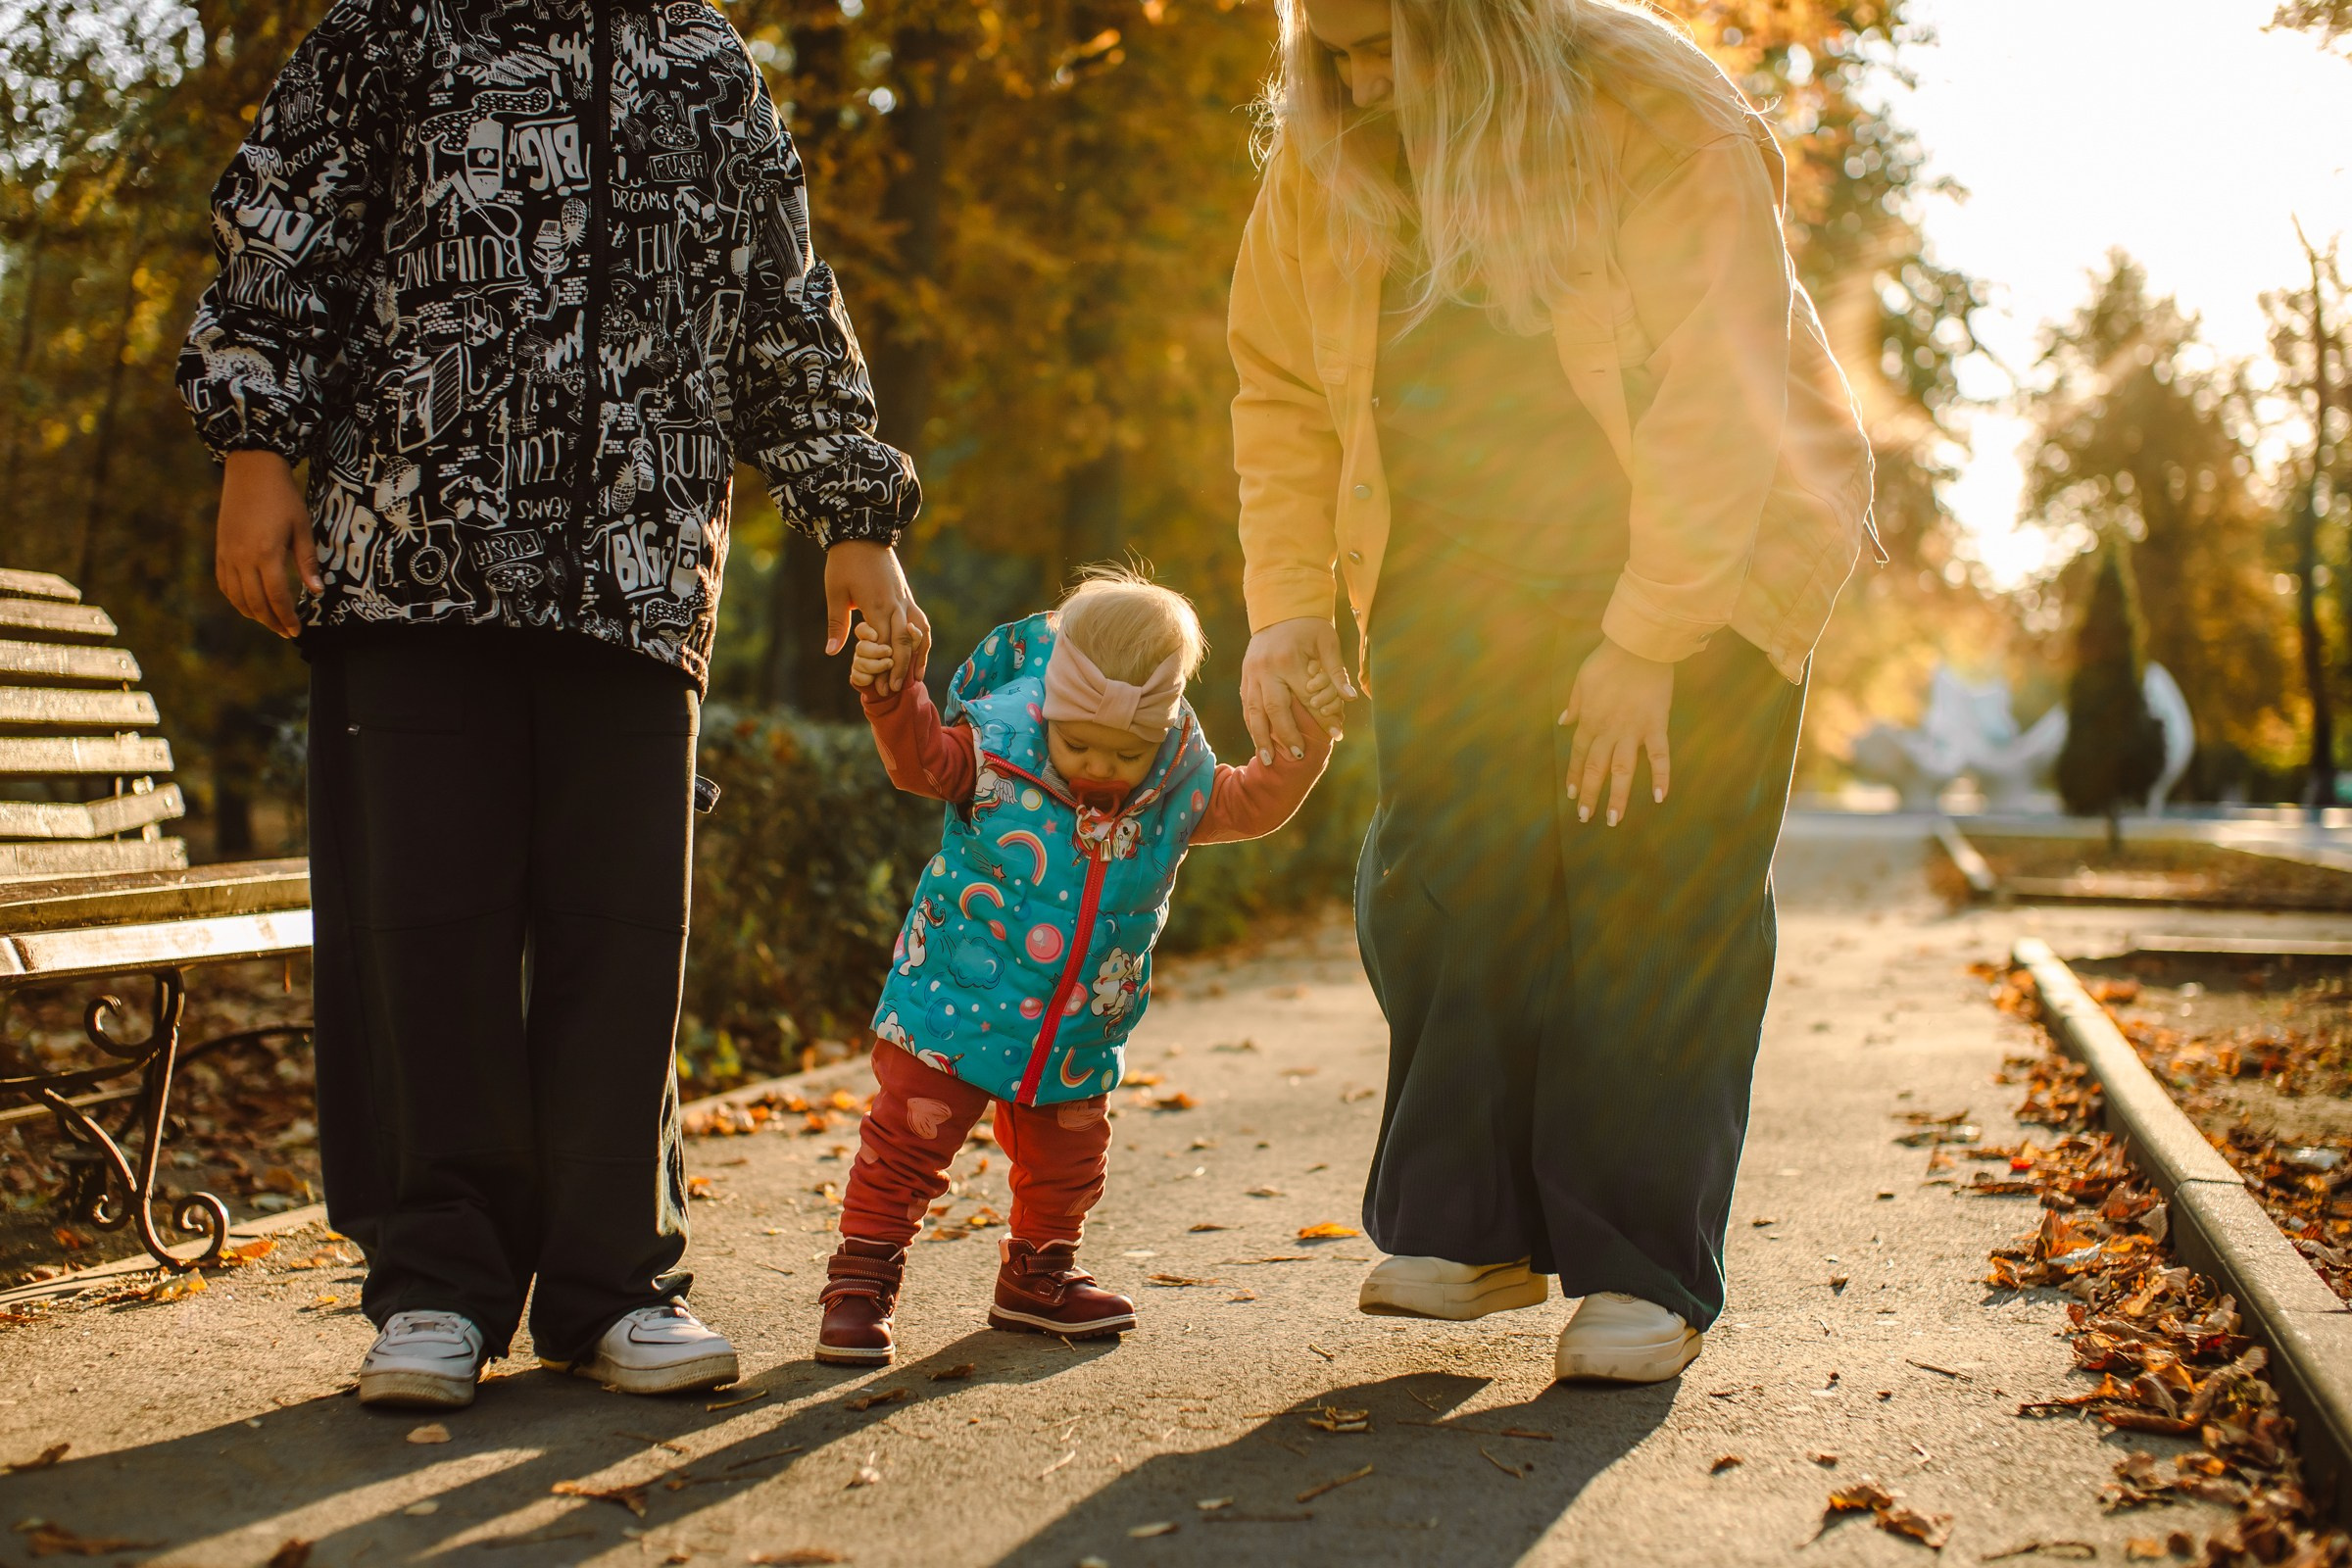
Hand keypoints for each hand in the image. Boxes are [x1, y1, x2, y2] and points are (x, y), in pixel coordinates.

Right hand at [215, 449, 319, 638]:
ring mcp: (227, 555)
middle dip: (272, 622)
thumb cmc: (283, 497)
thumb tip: (316, 591)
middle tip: (286, 632)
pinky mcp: (220, 550)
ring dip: (254, 614)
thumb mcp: (302, 527)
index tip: (297, 631)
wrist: (251, 471)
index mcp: (266, 554)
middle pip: (256, 603)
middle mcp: (242, 558)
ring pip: (237, 597)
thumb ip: (307, 562)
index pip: (277, 597)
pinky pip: (224, 584)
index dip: (287, 618)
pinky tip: (249, 605)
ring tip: (271, 622)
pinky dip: (236, 599)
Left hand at [824, 540, 929, 695]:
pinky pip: (920, 621)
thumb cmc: (843, 562)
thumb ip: (837, 624)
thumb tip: (832, 652)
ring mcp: (905, 599)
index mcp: (877, 605)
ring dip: (918, 656)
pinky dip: (922, 639)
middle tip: (895, 690)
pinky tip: (919, 652)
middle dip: (901, 668)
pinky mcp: (907, 595)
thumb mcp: (835, 592)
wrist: (862, 533)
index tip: (880, 688)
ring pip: (918, 633)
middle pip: (904, 643)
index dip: (884, 668)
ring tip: (915, 677)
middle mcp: (896, 604)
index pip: (884, 644)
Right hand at [1240, 616, 1353, 764]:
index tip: (1336, 737)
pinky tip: (1259, 741)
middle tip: (1297, 756)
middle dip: (1285, 736)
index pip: (1306, 698)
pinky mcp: (1245, 676)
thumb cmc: (1309, 625)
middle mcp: (1265, 669)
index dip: (1322, 719)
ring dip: (1260, 738)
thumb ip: (1336, 671)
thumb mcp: (1328, 642)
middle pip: (1274, 710)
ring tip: (1267, 760)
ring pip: (1253, 711)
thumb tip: (1351, 698)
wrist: (1280, 607)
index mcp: (1287, 660)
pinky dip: (1252, 725)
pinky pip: (1246, 706)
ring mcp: (1251, 673)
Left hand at [1560, 636, 1673, 826]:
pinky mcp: (1656, 725)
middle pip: (1596, 769)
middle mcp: (1608, 730)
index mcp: (1590, 720)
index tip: (1571, 795)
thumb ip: (1574, 704)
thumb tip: (1563, 721)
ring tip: (1614, 820)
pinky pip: (1659, 755)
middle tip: (1586, 817)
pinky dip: (1660, 776)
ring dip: (1617, 797)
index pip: (1578, 755)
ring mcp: (1632, 730)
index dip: (1574, 776)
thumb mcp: (1582, 680)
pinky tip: (1659, 797)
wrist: (1637, 644)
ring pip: (1622, 770)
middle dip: (1589, 795)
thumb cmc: (1608, 660)